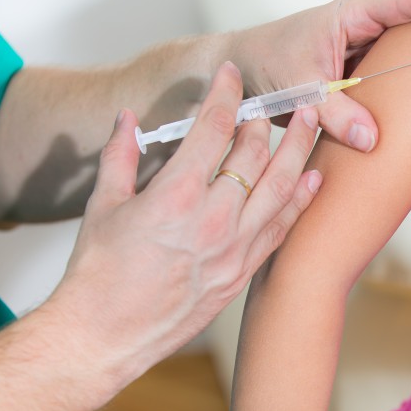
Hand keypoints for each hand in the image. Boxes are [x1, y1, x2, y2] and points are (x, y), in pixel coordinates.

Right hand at [54, 62, 320, 380]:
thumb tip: (126, 117)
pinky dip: (299, 201)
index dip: (225, 94)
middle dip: (266, 121)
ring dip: (298, 151)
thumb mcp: (102, 205)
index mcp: (176, 195)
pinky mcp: (242, 272)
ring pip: (279, 188)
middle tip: (274, 100)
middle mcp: (213, 219)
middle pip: (254, 154)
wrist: (104, 336)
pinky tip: (311, 179)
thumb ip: (119, 155)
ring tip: (313, 122)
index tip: (231, 75)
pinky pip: (281, 229)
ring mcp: (234, 248)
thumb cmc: (97, 273)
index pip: (212, 128)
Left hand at [235, 0, 410, 183]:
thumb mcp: (299, 87)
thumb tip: (374, 141)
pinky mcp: (363, 89)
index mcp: (353, 16)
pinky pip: (394, 102)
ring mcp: (367, 62)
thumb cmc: (263, 62)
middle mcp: (366, 34)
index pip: (406, 3)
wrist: (237, 78)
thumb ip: (336, 112)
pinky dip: (408, 123)